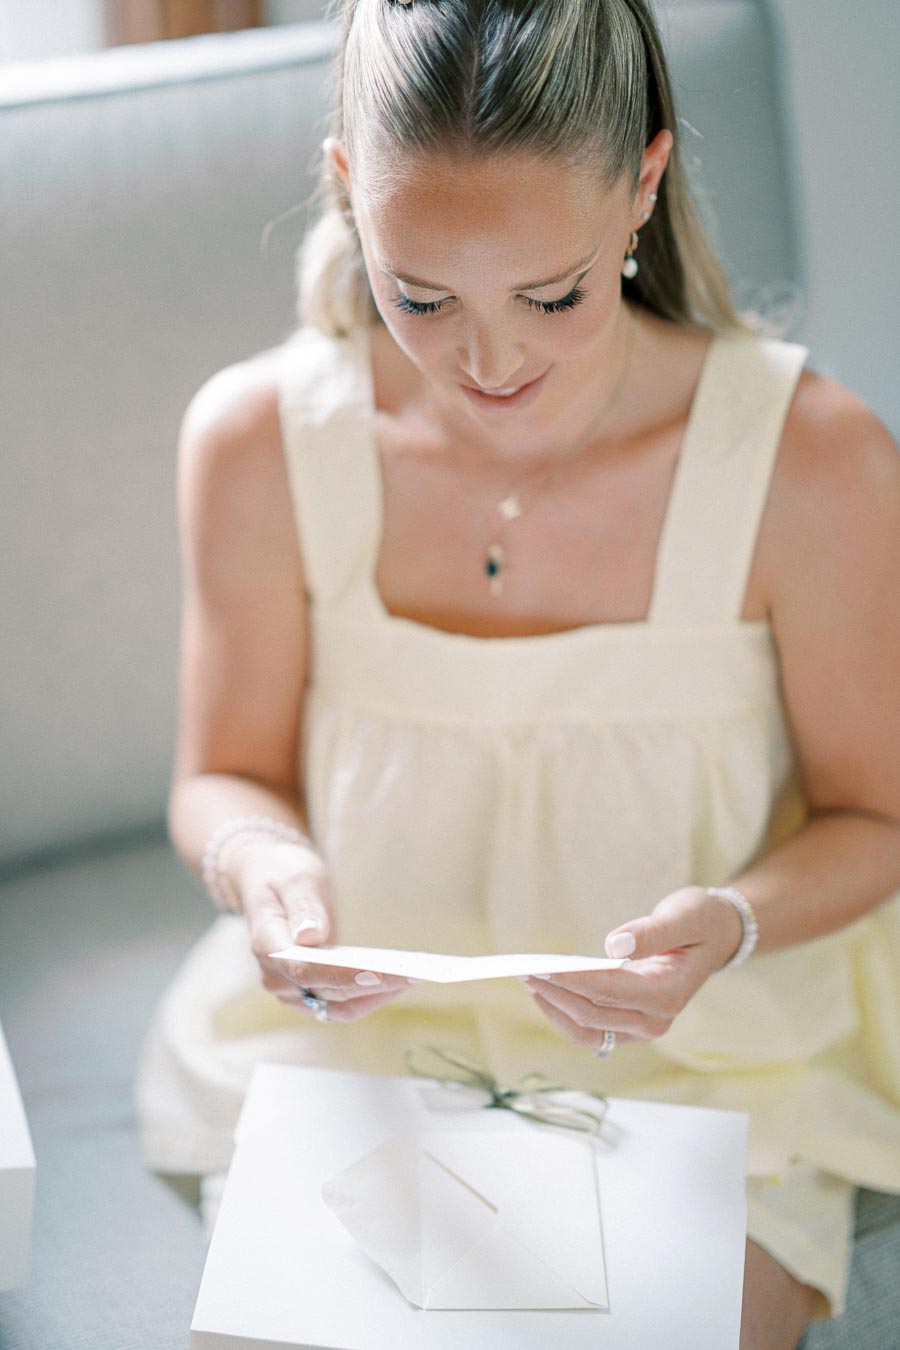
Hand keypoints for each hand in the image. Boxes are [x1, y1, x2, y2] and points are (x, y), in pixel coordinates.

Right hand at [232, 840, 412, 1021]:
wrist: (268, 883)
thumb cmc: (281, 875)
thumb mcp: (294, 877)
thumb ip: (303, 905)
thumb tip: (310, 936)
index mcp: (268, 946)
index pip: (308, 970)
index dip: (349, 975)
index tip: (388, 971)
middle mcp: (277, 977)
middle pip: (330, 991)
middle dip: (376, 984)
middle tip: (419, 972)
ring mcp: (292, 990)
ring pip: (340, 1006)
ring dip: (378, 995)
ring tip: (417, 977)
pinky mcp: (310, 992)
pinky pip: (343, 1004)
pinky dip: (372, 995)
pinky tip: (401, 979)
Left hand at [522, 886, 743, 1049]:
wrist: (717, 935)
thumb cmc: (701, 920)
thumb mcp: (684, 915)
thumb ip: (652, 931)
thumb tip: (615, 944)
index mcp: (669, 993)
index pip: (609, 992)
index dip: (573, 981)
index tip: (541, 967)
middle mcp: (657, 1019)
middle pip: (593, 1015)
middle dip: (555, 993)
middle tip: (523, 969)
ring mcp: (644, 1027)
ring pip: (588, 1031)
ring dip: (555, 1009)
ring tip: (528, 980)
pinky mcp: (631, 1026)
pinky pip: (591, 1031)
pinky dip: (565, 1015)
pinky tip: (546, 992)